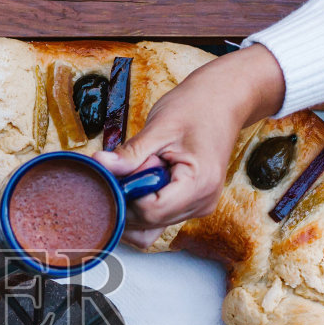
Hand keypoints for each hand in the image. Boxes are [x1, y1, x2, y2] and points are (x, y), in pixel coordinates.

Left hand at [94, 44, 285, 247]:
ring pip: (151, 225)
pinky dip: (143, 201)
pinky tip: (145, 175)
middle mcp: (201, 203)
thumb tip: (100, 166)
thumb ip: (130, 153)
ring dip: (135, 202)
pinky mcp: (190, 204)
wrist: (223, 99)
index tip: (117, 172)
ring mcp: (197, 207)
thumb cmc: (197, 107)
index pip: (150, 211)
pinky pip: (159, 216)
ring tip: (141, 168)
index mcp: (199, 185)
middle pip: (148, 222)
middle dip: (128, 199)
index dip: (126, 195)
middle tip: (129, 166)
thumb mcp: (160, 127)